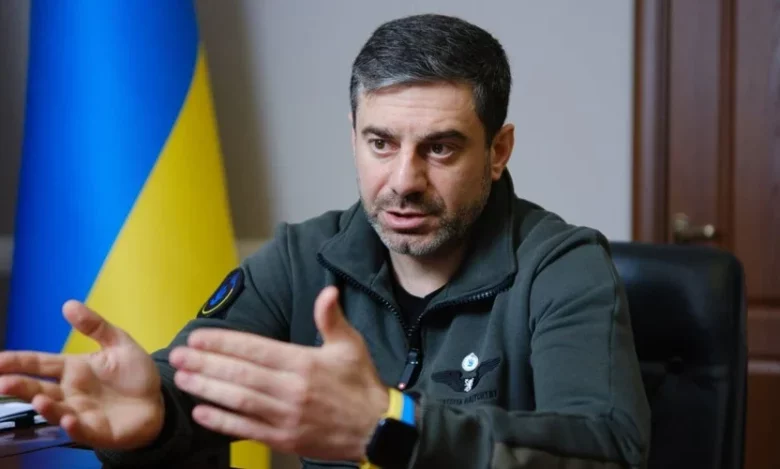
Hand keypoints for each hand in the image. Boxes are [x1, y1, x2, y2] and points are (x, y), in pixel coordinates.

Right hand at [0, 301, 163, 448]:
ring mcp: (82, 412)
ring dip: (46, 407)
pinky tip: (68, 419)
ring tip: (38, 399)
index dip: (17, 361)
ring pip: (56, 410)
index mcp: (74, 369)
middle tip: (2, 382)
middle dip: (19, 386)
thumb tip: (69, 304)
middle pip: (39, 388)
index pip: (40, 364)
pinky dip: (74, 426)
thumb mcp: (119, 344)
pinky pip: (82, 430)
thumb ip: (96, 326)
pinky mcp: (98, 431)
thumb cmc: (135, 374)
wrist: (159, 402)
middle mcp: (71, 392)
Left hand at [169, 286, 388, 460]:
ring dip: (207, 389)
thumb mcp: (351, 345)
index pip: (255, 349)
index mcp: (304, 363)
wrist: (377, 430)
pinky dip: (222, 421)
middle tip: (178, 356)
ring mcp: (286, 417)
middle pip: (240, 374)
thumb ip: (332, 318)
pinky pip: (247, 429)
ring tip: (183, 379)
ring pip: (239, 401)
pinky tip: (202, 412)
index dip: (224, 342)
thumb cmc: (361, 384)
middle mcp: (292, 390)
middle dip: (205, 363)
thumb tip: (328, 291)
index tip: (198, 337)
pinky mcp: (285, 439)